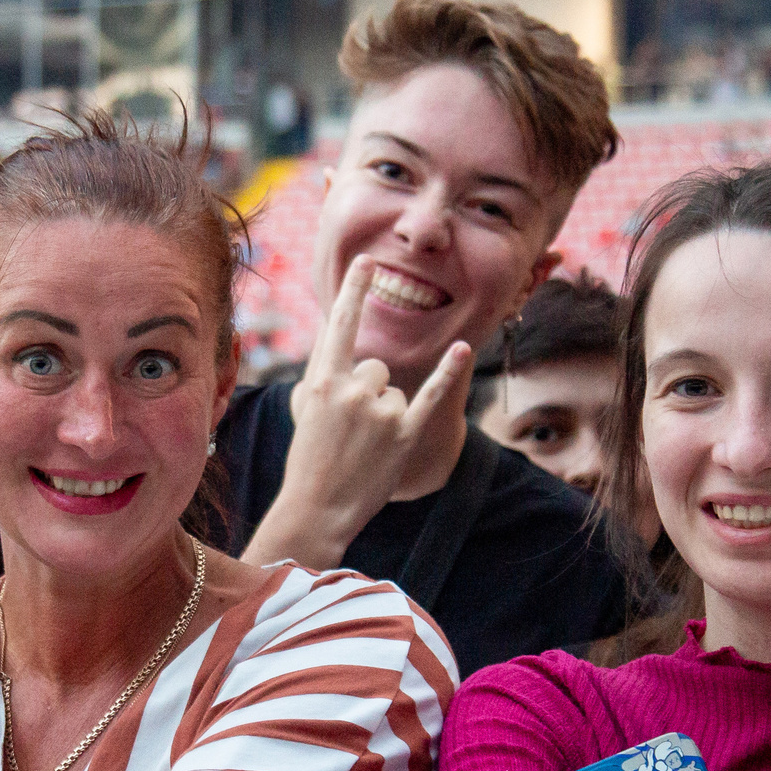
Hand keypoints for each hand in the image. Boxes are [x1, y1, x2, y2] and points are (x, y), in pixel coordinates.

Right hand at [254, 259, 470, 563]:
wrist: (316, 509)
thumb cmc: (308, 460)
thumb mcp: (306, 410)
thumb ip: (324, 372)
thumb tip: (339, 338)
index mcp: (323, 381)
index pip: (342, 324)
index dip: (354, 289)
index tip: (367, 261)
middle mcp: (353, 390)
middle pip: (376, 367)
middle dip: (368, 393)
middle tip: (351, 432)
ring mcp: (380, 412)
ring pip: (394, 391)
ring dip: (385, 414)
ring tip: (366, 447)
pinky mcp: (405, 435)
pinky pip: (431, 396)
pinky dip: (449, 374)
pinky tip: (463, 349)